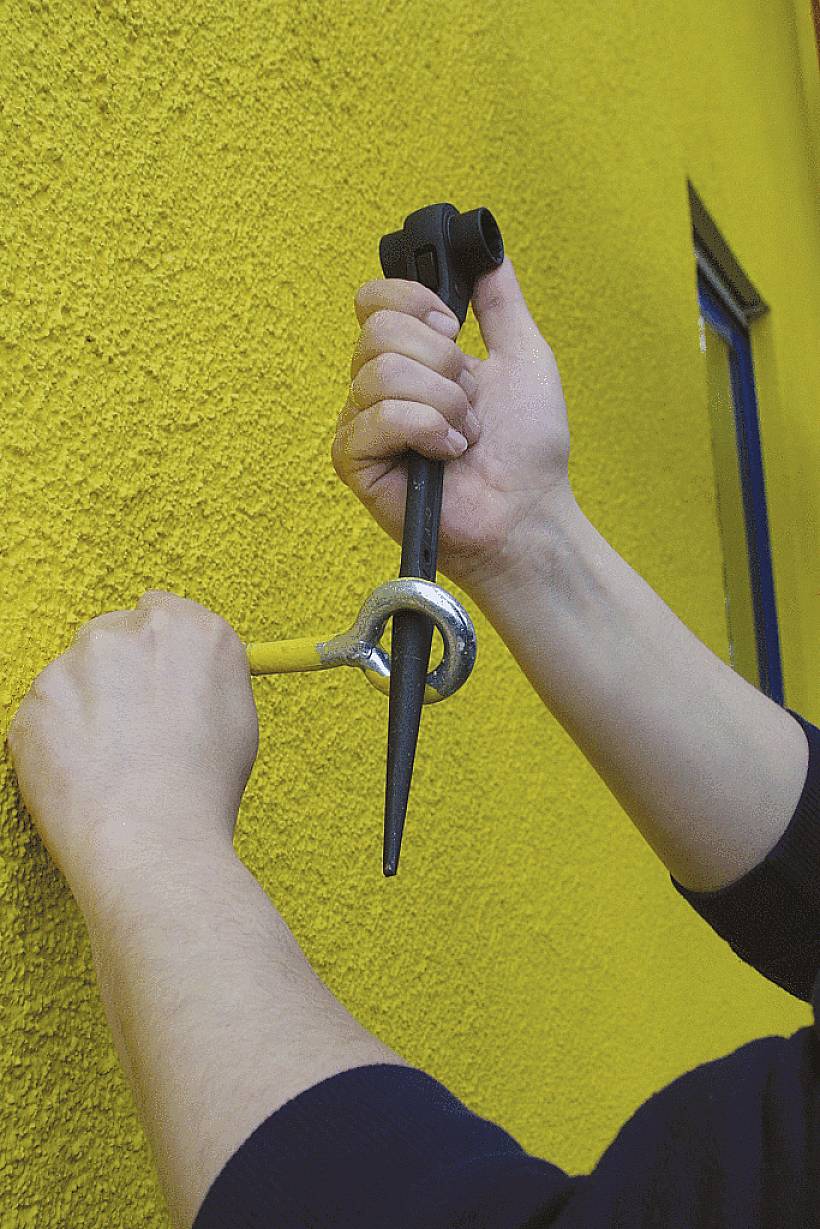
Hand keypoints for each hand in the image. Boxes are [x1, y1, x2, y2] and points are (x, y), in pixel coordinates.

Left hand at [6, 591, 257, 900]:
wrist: (150, 839)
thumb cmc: (203, 789)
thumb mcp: (239, 717)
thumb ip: (211, 675)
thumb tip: (193, 674)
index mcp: (191, 630)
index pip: (161, 611)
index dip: (158, 650)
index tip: (155, 678)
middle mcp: (132, 633)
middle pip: (112, 634)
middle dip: (116, 672)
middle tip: (133, 729)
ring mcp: (75, 664)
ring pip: (74, 675)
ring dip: (86, 706)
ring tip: (112, 763)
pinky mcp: (34, 701)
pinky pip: (45, 714)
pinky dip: (57, 740)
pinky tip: (86, 775)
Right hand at [332, 256, 574, 596]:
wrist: (528, 512)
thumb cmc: (527, 450)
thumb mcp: (524, 357)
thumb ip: (501, 302)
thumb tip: (489, 251)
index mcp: (408, 360)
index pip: (373, 301)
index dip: (412, 302)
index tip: (454, 329)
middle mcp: (377, 389)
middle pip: (377, 330)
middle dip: (443, 364)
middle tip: (469, 401)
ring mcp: (363, 425)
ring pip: (381, 372)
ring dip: (444, 401)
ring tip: (464, 435)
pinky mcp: (355, 463)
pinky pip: (378, 417)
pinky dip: (426, 429)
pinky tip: (446, 454)